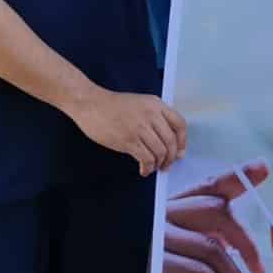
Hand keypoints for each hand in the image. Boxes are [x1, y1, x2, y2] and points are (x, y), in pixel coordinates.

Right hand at [71, 87, 186, 175]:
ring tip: (154, 167)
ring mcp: (140, 127)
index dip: (182, 141)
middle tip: (166, 165)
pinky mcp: (129, 140)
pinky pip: (146, 158)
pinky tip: (144, 170)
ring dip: (159, 164)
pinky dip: (148, 168)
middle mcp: (151, 115)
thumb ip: (155, 117)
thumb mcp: (140, 103)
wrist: (90, 104)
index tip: (180, 152)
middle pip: (171, 141)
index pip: (180, 124)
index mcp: (156, 104)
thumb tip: (167, 140)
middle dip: (171, 157)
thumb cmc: (113, 105)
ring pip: (160, 152)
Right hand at [159, 161, 272, 272]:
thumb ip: (206, 239)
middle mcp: (163, 216)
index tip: (263, 168)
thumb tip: (239, 240)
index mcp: (173, 209)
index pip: (207, 187)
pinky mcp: (157, 265)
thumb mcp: (183, 255)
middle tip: (261, 271)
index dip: (236, 177)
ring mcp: (158, 238)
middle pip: (216, 211)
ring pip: (213, 248)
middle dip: (246, 242)